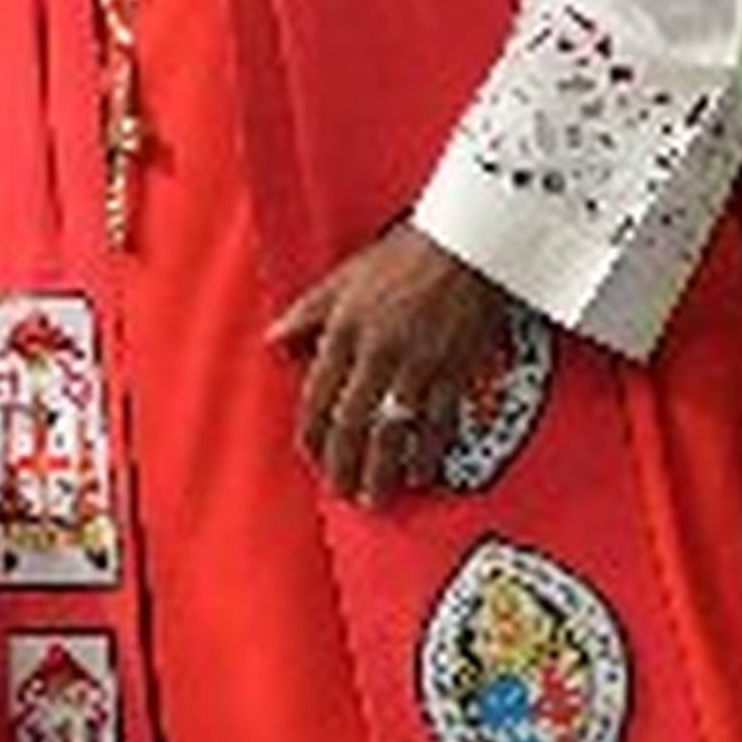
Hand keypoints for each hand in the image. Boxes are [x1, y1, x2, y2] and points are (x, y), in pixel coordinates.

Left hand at [268, 224, 513, 507]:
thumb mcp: (341, 279)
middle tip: (343, 492)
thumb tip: (274, 344)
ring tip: (376, 497)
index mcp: (345, 331)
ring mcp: (419, 364)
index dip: (313, 435)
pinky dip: (429, 453)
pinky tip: (421, 473)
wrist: (468, 244)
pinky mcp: (457, 370)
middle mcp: (378, 353)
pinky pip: (440, 422)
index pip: (318, 396)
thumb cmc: (403, 255)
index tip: (313, 459)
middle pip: (353, 422)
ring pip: (394, 430)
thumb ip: (305, 315)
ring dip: (383, 470)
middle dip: (345, 464)